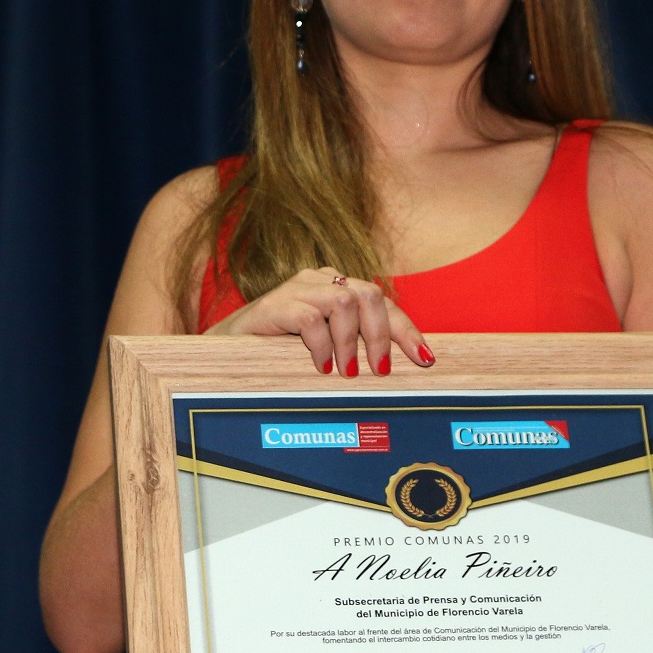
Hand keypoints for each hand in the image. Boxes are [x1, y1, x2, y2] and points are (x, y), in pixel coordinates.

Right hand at [205, 266, 434, 376]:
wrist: (228, 349)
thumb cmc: (282, 351)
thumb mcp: (327, 350)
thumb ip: (356, 349)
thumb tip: (396, 371)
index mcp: (338, 288)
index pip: (382, 302)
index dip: (406, 330)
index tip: (424, 359)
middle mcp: (321, 281)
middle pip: (369, 294)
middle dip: (380, 335)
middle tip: (379, 370)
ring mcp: (298, 288)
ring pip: (344, 302)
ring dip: (350, 342)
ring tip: (345, 371)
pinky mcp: (275, 303)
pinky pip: (310, 318)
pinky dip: (321, 346)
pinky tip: (319, 367)